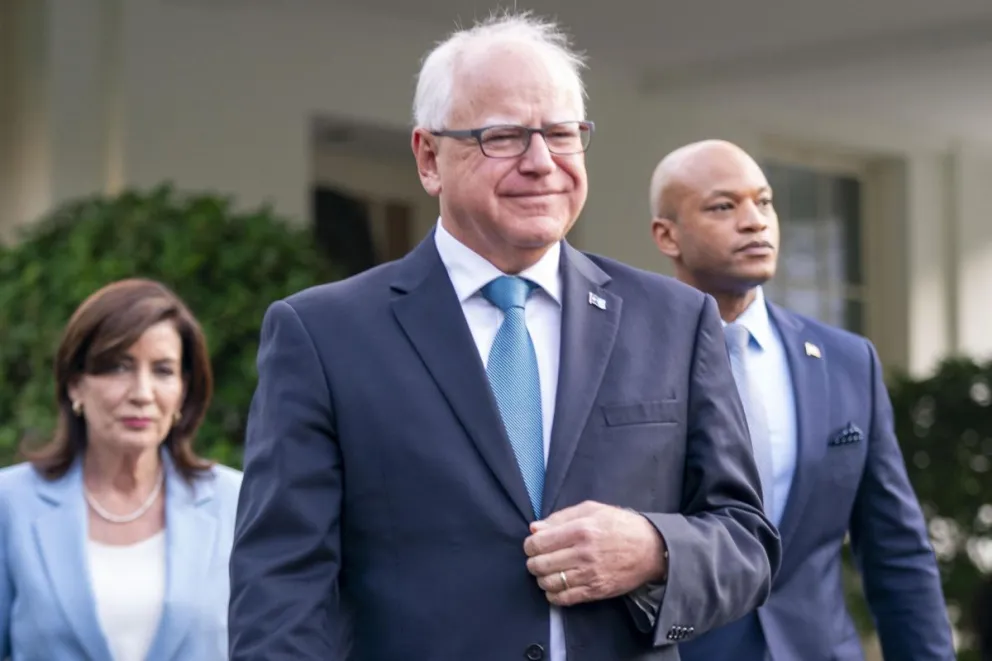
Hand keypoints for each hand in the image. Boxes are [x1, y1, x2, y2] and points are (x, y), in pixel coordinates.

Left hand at [523, 501, 666, 606]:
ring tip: (547, 572)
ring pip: (549, 583)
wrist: (651, 549)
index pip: (539, 543)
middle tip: (538, 559)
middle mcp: (583, 553)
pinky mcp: (596, 591)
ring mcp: (589, 574)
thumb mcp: (592, 510)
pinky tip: (556, 587)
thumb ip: (561, 517)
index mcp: (580, 530)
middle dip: (533, 562)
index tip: (532, 545)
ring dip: (542, 579)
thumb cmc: (620, 525)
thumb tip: (535, 528)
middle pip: (540, 564)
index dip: (529, 545)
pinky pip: (564, 599)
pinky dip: (553, 595)